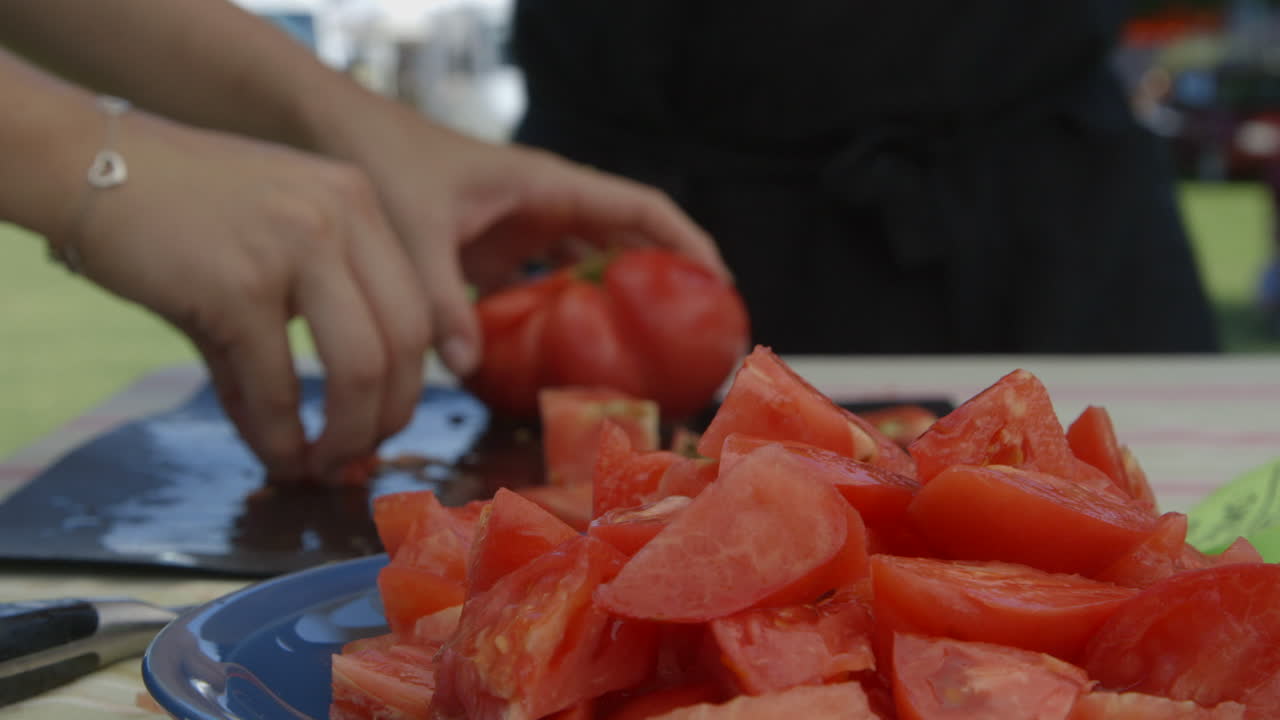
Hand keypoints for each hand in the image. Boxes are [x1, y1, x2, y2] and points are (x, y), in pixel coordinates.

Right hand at [63, 111, 429, 482]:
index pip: (418, 307)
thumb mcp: (277, 238)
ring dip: (347, 436)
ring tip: (323, 464)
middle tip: (359, 455)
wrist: (89, 166)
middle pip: (404, 343)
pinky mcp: (236, 287)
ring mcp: (293, 248)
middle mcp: (341, 216)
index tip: (386, 419)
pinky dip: (280, 437)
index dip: (412, 379)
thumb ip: (317, 314)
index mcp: (359, 203)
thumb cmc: (183, 208)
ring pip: (359, 369)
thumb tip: (333, 420)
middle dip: (389, 416)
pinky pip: (277, 385)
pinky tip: (277, 455)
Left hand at [307, 95, 728, 375]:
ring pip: (596, 265)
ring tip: (655, 356)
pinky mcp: (502, 255)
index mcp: (549, 186)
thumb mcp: (414, 229)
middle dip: (671, 280)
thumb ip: (439, 297)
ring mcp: (527, 231)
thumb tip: (466, 367)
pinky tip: (578, 359)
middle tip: (700, 336)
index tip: (721, 285)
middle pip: (632, 240)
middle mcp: (549, 207)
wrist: (343, 140)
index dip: (687, 243)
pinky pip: (554, 285)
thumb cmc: (386, 163)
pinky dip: (572, 315)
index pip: (640, 208)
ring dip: (626, 301)